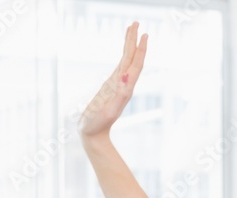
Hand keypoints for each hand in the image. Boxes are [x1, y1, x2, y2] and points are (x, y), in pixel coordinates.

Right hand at [78, 21, 146, 138]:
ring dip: (130, 46)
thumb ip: (118, 95)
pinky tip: (124, 52)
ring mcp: (117, 85)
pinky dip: (123, 56)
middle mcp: (123, 84)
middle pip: (131, 59)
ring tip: (132, 30)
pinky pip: (120, 67)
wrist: (93, 134)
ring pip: (126, 61)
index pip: (134, 64)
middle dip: (134, 41)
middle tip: (136, 23)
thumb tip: (126, 77)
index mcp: (124, 88)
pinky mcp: (111, 87)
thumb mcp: (108, 110)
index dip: (140, 49)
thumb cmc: (98, 124)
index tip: (143, 33)